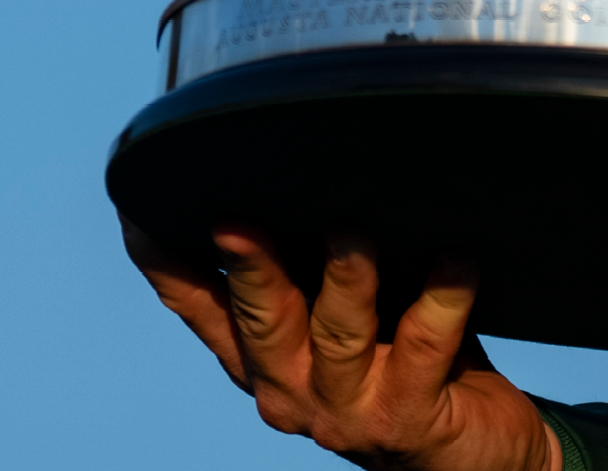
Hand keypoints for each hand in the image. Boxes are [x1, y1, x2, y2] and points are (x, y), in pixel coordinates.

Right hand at [123, 221, 559, 470]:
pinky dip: (443, 298)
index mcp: (259, 358)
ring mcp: (345, 410)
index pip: (198, 306)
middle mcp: (289, 387)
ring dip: (347, 277)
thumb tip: (292, 164)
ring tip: (356, 230)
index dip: (165, 264)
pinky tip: (459, 261)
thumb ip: (307, 262)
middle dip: (249, 268)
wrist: (468, 450)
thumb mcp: (339, 310)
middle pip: (260, 319)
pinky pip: (424, 347)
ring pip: (338, 334)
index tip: (138, 211)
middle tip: (236, 220)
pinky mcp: (407, 419)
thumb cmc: (403, 358)